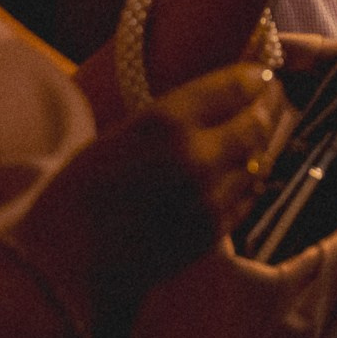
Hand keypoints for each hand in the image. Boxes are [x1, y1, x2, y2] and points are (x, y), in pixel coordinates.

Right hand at [15, 63, 287, 332]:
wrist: (63, 266)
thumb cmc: (76, 195)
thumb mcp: (118, 136)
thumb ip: (169, 118)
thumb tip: (214, 99)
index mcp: (165, 122)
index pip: (234, 86)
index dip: (255, 76)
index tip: (262, 71)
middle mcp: (195, 156)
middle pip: (257, 122)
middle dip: (270, 105)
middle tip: (273, 96)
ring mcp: (208, 198)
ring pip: (259, 160)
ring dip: (264, 143)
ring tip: (262, 130)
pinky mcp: (212, 233)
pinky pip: (249, 196)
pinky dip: (253, 179)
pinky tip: (248, 171)